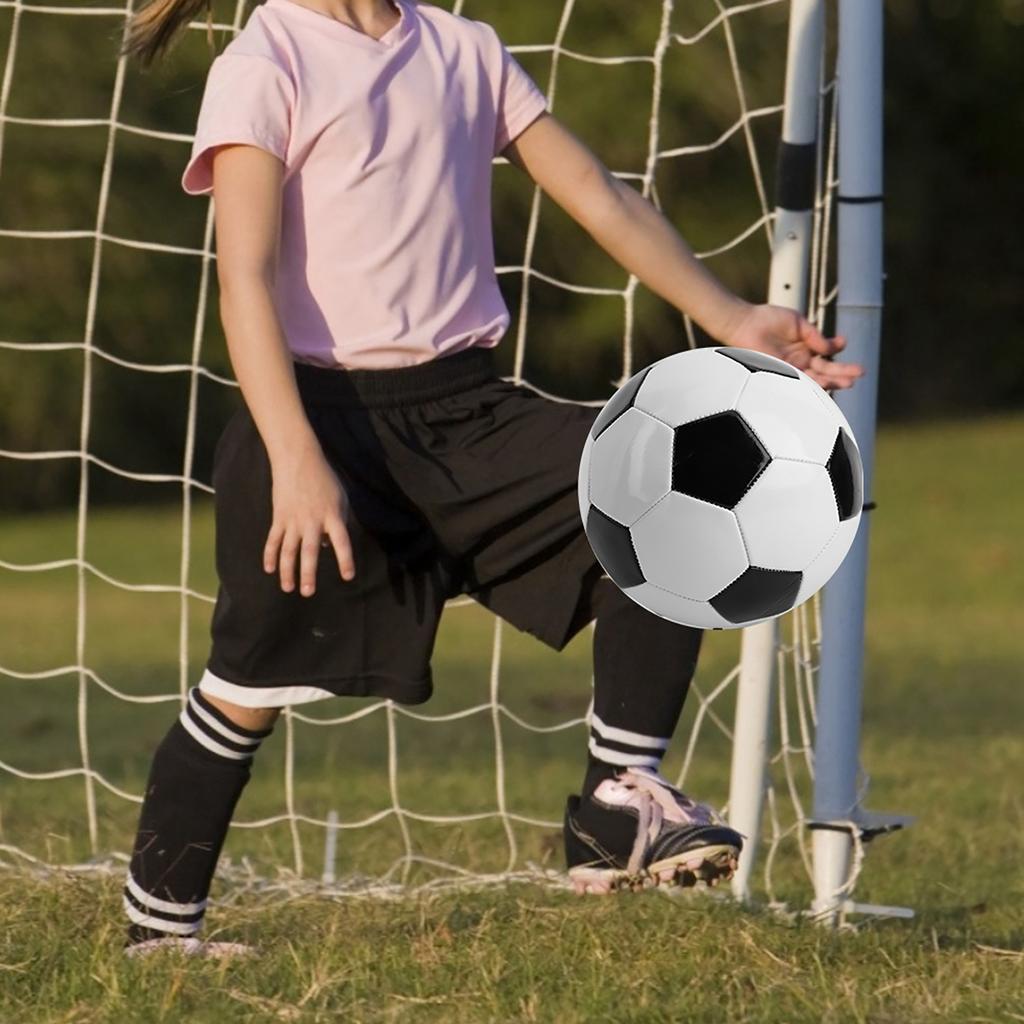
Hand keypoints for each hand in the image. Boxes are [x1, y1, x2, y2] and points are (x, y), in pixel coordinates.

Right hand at [263, 439, 354, 595]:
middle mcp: (313, 521)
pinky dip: (270, 555)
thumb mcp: (340, 499)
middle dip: (308, 573)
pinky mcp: (279, 517)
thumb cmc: (324, 480)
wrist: (298, 460)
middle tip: (308, 593)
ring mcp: (294, 520)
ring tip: (288, 588)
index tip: (348, 576)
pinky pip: (273, 540)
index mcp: (332, 516)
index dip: (345, 560)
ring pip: (288, 550)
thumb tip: (326, 546)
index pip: (341, 542)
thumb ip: (337, 523)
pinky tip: (270, 569)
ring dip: (287, 571)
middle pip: (310, 551)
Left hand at [718, 302, 864, 391]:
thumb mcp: (798, 323)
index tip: (843, 342)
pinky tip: (827, 382)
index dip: (837, 349)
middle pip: (825, 369)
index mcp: (805, 347)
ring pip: (816, 378)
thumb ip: (815, 336)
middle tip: (859, 373)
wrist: (746, 323)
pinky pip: (801, 381)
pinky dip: (814, 383)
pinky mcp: (781, 373)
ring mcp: (791, 368)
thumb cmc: (768, 319)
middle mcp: (800, 360)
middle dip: (843, 372)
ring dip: (833, 381)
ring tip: (849, 382)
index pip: (826, 353)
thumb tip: (832, 347)